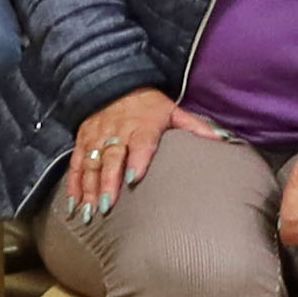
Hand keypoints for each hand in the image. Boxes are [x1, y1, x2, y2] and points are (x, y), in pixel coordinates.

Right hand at [65, 87, 209, 216]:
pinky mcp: (83, 141)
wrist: (114, 83)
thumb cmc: (148, 104)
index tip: (133, 179)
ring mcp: (97, 138)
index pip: (140, 144)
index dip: (136, 160)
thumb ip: (195, 127)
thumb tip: (224, 139)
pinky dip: (74, 185)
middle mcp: (117, 132)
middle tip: (107, 206)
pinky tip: (74, 205)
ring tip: (89, 213)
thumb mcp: (173, 110)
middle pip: (111, 158)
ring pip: (91, 165)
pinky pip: (76, 164)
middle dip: (108, 183)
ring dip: (89, 190)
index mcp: (142, 126)